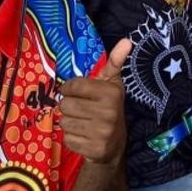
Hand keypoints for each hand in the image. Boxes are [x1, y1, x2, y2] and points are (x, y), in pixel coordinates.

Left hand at [59, 39, 130, 165]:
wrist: (114, 145)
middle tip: (80, 109)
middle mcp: (108, 112)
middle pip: (66, 104)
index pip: (74, 86)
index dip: (69, 88)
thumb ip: (115, 62)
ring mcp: (101, 133)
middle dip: (69, 106)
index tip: (74, 91)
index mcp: (111, 93)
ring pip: (64, 122)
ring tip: (81, 122)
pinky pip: (67, 139)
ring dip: (69, 122)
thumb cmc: (108, 107)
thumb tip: (127, 40)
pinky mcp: (94, 150)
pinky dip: (71, 137)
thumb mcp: (112, 84)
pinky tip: (82, 136)